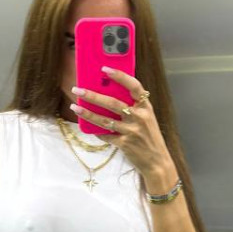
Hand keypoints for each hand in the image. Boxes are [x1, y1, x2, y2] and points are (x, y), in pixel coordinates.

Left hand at [70, 68, 174, 184]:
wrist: (157, 162)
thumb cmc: (150, 137)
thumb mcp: (147, 118)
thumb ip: (133, 106)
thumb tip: (108, 93)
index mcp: (146, 107)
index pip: (134, 86)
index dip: (120, 76)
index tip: (104, 69)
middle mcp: (139, 117)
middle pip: (113, 103)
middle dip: (93, 95)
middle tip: (78, 89)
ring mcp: (132, 131)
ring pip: (105, 120)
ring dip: (87, 113)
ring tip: (74, 107)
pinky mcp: (125, 144)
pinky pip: (106, 135)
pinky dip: (97, 131)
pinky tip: (88, 127)